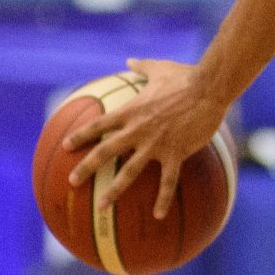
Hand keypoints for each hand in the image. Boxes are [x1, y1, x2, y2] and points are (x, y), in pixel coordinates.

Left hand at [62, 59, 230, 218]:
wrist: (208, 88)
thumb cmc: (185, 76)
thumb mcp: (159, 68)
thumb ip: (142, 67)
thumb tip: (130, 60)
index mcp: (131, 111)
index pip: (99, 125)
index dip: (81, 136)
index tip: (66, 147)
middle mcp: (138, 130)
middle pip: (105, 151)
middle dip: (86, 167)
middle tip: (72, 182)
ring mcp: (155, 144)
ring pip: (129, 171)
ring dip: (114, 190)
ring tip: (101, 206)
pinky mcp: (175, 153)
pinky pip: (167, 181)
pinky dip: (162, 199)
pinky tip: (158, 215)